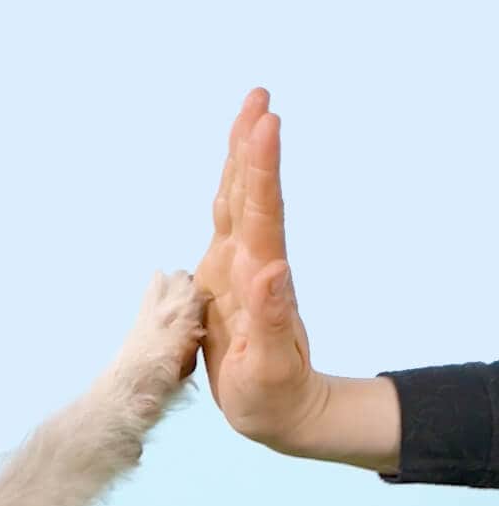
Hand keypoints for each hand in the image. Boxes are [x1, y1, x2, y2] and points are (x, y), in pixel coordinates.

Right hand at [196, 89, 326, 451]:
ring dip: (242, 160)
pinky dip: (228, 192)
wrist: (281, 410)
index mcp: (259, 283)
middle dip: (253, 147)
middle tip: (260, 95)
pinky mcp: (224, 282)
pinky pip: (225, 227)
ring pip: (239, 205)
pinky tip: (227, 174)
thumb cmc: (273, 398)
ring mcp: (238, 272)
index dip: (262, 172)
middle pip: (251, 198)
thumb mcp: (268, 370)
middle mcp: (250, 267)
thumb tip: (270, 269)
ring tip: (251, 113)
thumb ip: (272, 321)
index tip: (267, 125)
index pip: (262, 217)